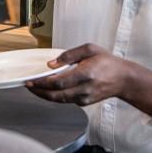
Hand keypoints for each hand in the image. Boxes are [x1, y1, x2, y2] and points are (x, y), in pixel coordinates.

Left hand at [24, 43, 151, 114]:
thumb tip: (51, 64)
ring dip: (44, 95)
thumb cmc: (107, 62)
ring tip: (33, 88)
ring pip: (59, 100)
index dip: (42, 82)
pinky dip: (54, 96)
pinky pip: (65, 101)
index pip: (58, 82)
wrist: (124, 79)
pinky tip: (47, 90)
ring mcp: (84, 98)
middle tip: (27, 85)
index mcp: (85, 74)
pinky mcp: (84, 103)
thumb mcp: (89, 49)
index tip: (30, 80)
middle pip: (55, 95)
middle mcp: (84, 89)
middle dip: (38, 91)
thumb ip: (68, 55)